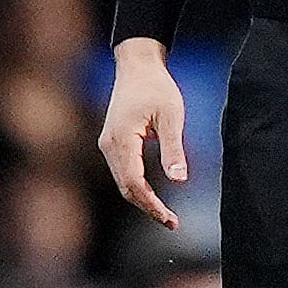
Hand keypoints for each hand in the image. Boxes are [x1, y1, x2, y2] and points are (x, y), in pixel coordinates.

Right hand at [98, 37, 187, 229]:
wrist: (137, 64)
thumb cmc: (156, 86)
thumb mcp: (171, 115)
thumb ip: (173, 148)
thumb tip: (179, 180)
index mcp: (122, 140)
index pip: (133, 183)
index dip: (151, 205)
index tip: (170, 219)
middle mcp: (109, 145)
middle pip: (125, 187)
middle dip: (147, 207)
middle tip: (171, 222)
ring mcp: (108, 144)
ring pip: (122, 181)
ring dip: (142, 199)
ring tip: (165, 213)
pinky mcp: (112, 142)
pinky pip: (123, 171)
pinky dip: (136, 186)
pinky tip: (153, 194)